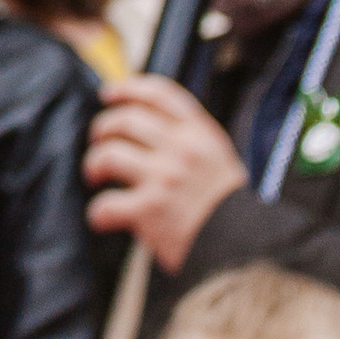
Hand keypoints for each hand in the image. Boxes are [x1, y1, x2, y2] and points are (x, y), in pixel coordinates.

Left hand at [84, 73, 247, 271]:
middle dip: (103, 128)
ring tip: (94, 175)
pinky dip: (98, 212)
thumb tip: (148, 128)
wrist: (245, 249)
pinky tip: (101, 218)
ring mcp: (164, 178)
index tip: (109, 94)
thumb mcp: (219, 160)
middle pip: (126, 119)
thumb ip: (190, 142)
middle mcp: (182, 150)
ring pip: (109, 154)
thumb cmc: (230, 210)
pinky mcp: (150, 210)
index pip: (160, 94)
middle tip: (98, 141)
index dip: (129, 89)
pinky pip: (107, 203)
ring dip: (94, 163)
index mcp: (201, 134)